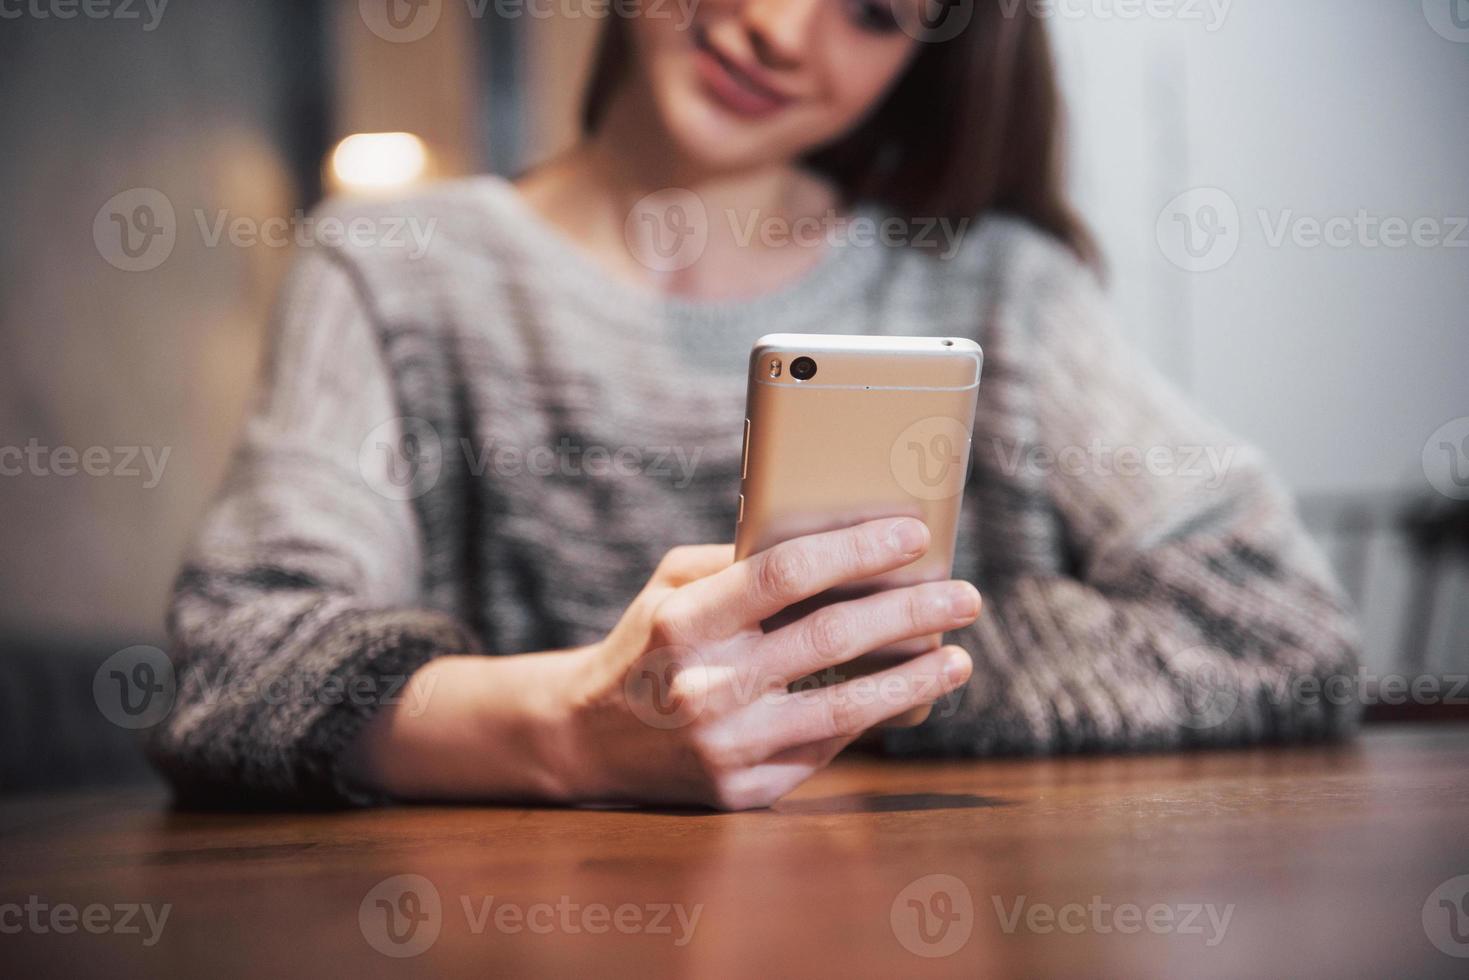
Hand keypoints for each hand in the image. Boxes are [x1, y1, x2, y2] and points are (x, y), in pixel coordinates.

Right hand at [554, 517, 980, 809]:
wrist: (588, 739)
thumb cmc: (648, 645)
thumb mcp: (670, 587)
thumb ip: (738, 562)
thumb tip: (837, 542)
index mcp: (684, 622)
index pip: (785, 573)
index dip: (857, 550)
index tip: (915, 534)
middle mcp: (704, 686)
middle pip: (832, 638)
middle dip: (910, 611)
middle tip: (965, 595)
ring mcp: (725, 746)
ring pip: (846, 707)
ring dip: (915, 679)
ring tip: (959, 656)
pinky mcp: (741, 790)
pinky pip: (825, 748)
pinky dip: (872, 719)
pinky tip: (907, 696)